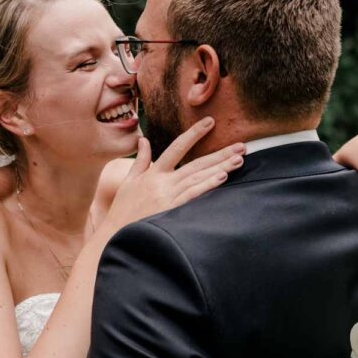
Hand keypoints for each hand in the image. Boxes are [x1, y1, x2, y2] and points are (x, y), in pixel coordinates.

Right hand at [104, 119, 245, 236]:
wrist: (116, 234)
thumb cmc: (123, 211)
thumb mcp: (128, 182)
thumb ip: (140, 160)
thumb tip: (143, 139)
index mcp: (153, 173)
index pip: (177, 147)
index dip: (194, 133)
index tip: (210, 122)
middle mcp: (162, 182)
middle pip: (196, 163)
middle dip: (220, 153)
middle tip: (242, 146)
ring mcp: (167, 196)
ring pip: (198, 177)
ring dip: (220, 167)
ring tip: (239, 160)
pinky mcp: (170, 211)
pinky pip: (192, 195)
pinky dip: (207, 186)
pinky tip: (221, 177)